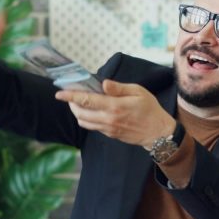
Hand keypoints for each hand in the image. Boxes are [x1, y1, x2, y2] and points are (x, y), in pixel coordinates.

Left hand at [55, 79, 175, 148]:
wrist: (158, 133)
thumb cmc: (150, 109)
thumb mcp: (138, 92)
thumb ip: (119, 88)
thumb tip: (103, 83)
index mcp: (114, 106)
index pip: (86, 100)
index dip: (70, 96)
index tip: (59, 93)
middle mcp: (108, 119)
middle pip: (80, 112)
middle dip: (71, 104)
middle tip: (70, 95)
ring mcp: (108, 129)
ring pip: (83, 121)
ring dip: (77, 112)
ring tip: (79, 103)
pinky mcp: (110, 134)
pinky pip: (92, 127)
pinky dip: (87, 118)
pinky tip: (91, 111)